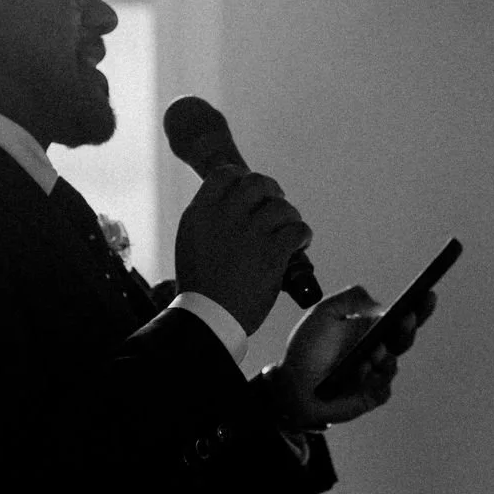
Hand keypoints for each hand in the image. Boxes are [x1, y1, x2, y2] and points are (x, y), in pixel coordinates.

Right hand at [173, 165, 311, 333]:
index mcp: (201, 213)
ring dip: (290, 217)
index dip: (243, 177)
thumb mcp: (191, 243)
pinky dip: (303, 235)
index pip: (226, 174)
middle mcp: (225, 216)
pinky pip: (298, 229)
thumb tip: (233, 206)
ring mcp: (250, 233)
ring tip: (289, 231)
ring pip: (282, 207)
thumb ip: (209, 221)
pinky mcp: (272, 253)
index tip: (252, 192)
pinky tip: (300, 245)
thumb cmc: (200, 288)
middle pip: (257, 183)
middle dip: (272, 192)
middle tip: (277, 205)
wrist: (208, 319)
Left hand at [263, 284, 437, 428]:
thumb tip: (380, 306)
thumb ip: (351, 298)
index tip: (428, 293)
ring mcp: (376, 375)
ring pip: (392, 364)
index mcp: (371, 329)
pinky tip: (358, 372)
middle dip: (407, 328)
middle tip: (405, 317)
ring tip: (373, 351)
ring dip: (383, 356)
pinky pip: (381, 387)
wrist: (290, 385)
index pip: (403, 316)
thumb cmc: (307, 349)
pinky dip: (370, 379)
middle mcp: (379, 351)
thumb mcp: (324, 313)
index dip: (419, 306)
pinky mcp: (371, 397)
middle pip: (404, 339)